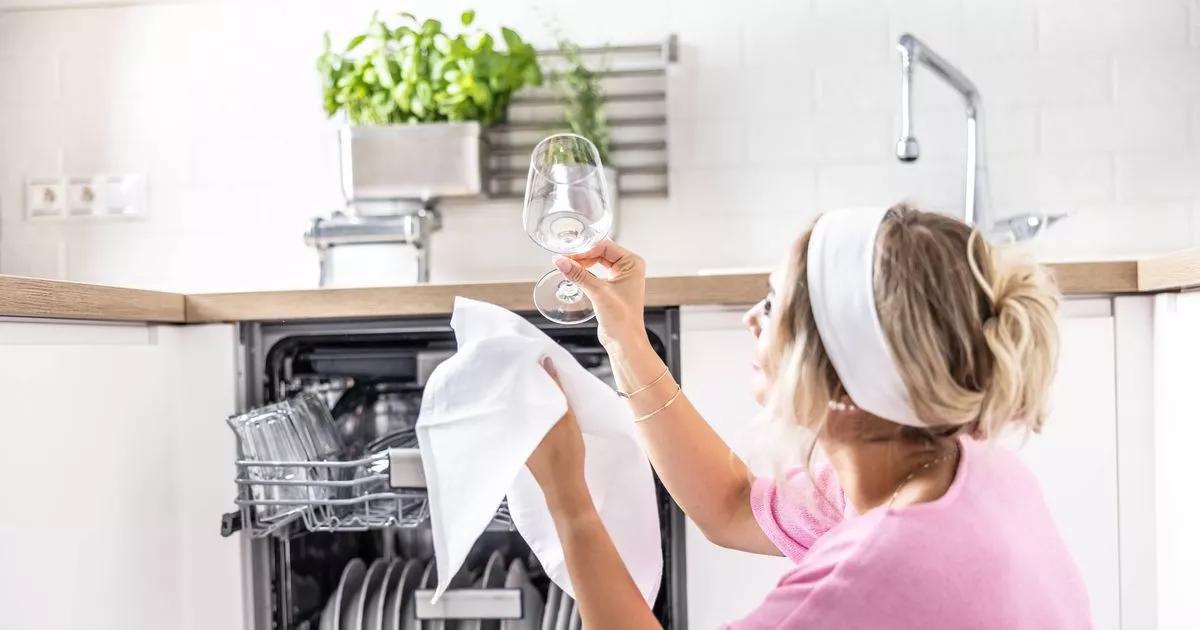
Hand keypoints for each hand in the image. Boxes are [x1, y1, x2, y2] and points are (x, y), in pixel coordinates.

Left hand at [527, 358, 588, 511]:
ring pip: (520, 408)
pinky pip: (524, 419)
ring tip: (534, 381)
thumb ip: (556, 390)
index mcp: (519, 416)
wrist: (563, 486)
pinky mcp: (524, 443)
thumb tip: (546, 362)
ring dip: (526, 396)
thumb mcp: (565, 417)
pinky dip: (530, 410)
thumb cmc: (565, 453)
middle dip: (521, 382)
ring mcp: (518, 435)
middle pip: (515, 397)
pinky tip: (538, 405)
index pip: (513, 386)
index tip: (521, 356)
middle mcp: (513, 425)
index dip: (517, 370)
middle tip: (528, 364)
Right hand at [552, 239, 648, 348]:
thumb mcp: (599, 292)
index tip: (567, 254)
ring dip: (582, 264)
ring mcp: (620, 277)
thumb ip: (579, 275)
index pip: (604, 246)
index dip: (585, 249)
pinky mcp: (612, 287)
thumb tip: (561, 261)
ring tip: (567, 268)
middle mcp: (628, 268)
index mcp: (632, 263)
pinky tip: (574, 276)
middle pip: (600, 252)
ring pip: (596, 262)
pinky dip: (584, 273)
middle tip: (564, 261)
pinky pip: (595, 273)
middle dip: (582, 256)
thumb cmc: (623, 320)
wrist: (624, 341)